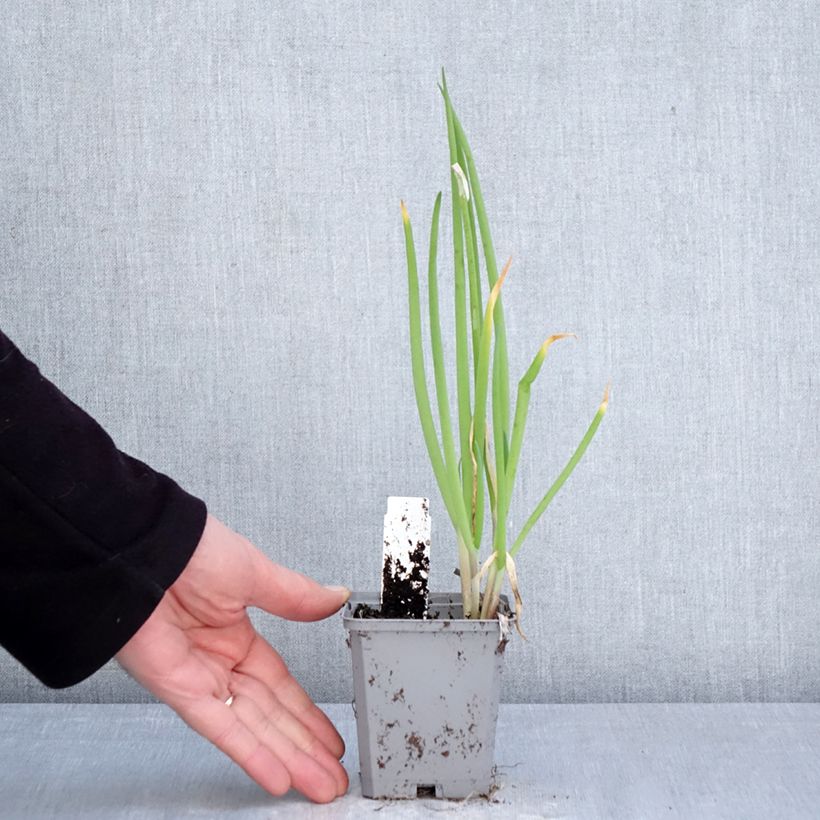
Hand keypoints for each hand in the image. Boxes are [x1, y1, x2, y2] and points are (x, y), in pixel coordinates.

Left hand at [116, 514, 349, 803]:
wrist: (140, 547)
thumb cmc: (189, 549)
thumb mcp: (255, 572)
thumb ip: (296, 595)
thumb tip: (336, 597)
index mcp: (237, 634)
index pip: (280, 686)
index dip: (307, 714)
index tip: (330, 737)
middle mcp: (218, 662)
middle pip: (271, 715)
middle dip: (304, 747)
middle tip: (332, 777)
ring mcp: (198, 678)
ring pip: (251, 727)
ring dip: (286, 758)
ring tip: (317, 785)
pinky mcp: (177, 688)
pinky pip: (218, 725)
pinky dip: (248, 751)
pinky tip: (276, 774)